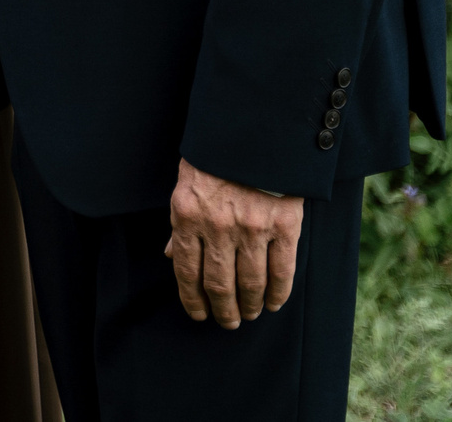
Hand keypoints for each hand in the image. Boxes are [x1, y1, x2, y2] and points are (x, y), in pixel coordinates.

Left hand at [165, 158, 302, 327]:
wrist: (254, 129)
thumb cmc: (214, 158)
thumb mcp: (186, 184)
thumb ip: (179, 223)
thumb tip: (168, 255)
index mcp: (187, 215)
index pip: (185, 270)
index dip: (191, 299)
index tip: (198, 314)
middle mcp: (217, 226)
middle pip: (218, 283)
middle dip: (222, 310)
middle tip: (227, 322)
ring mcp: (252, 227)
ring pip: (250, 283)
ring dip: (249, 305)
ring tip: (249, 314)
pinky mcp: (283, 225)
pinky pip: (282, 270)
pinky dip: (278, 292)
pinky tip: (273, 302)